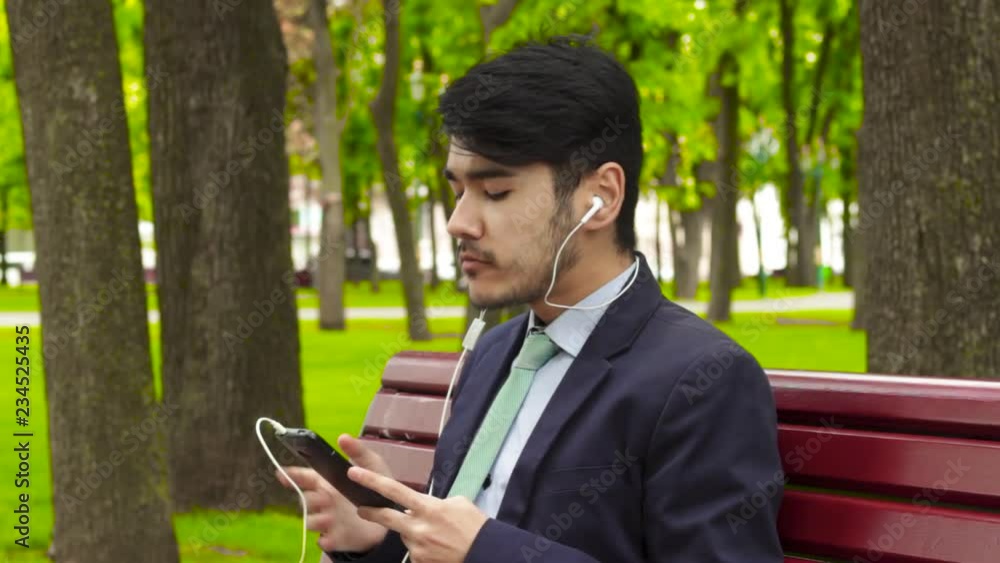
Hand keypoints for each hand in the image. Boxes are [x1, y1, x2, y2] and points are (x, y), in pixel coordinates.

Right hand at [275, 434, 389, 552]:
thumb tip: (342, 437)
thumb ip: (357, 452)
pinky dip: (325, 539)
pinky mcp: (336, 536)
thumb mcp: (372, 465)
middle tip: (324, 497)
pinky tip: (330, 538)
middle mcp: (324, 500)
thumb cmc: (374, 486)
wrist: (390, 515)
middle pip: (305, 499)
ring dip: (316, 519)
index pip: (305, 477)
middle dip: (309, 498)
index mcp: (328, 481)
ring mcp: (328, 519)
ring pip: (311, 520)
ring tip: (329, 518)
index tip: (281, 473)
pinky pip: (324, 540)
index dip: (292, 475)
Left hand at [348, 466, 488, 562]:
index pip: (393, 491)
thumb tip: (421, 506)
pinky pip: (415, 553)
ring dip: (413, 534)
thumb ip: (434, 502)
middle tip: (361, 509)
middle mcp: (418, 528)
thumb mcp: (458, 503)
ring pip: (405, 536)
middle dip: (370, 512)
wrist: (486, 553)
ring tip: (437, 536)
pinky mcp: (420, 562)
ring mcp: (418, 548)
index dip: (371, 481)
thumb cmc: (474, 526)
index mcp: (428, 508)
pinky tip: (438, 549)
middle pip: (386, 517)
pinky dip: (423, 549)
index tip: (354, 473)